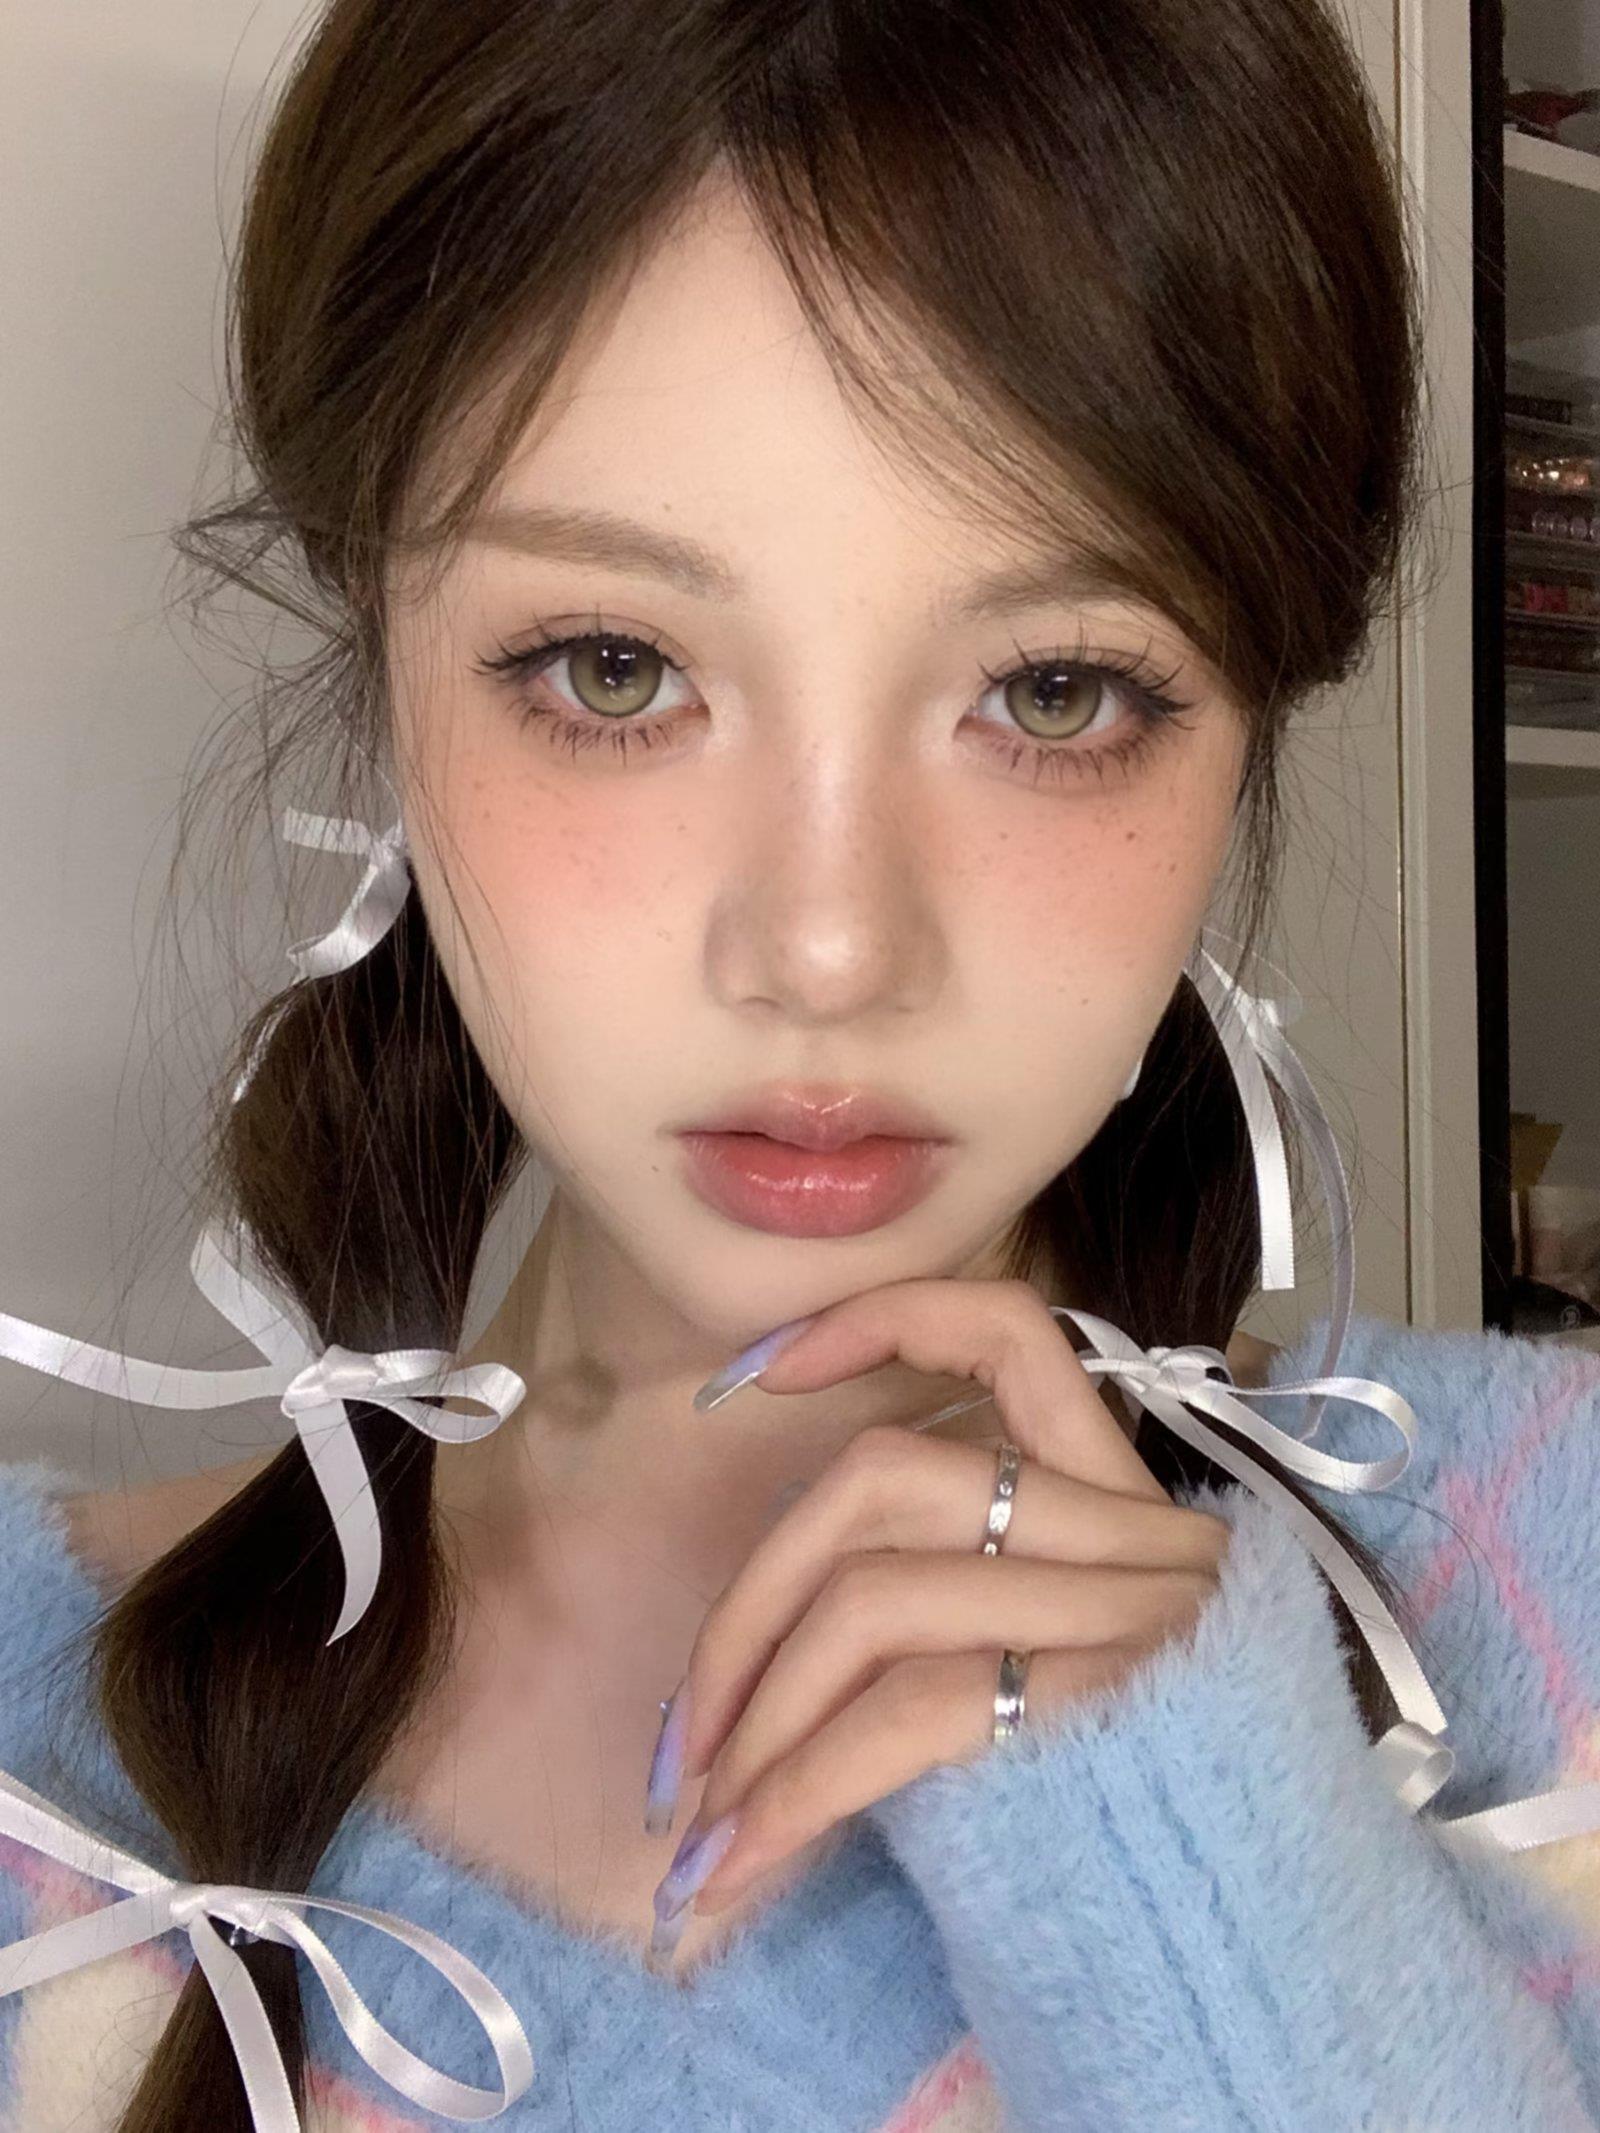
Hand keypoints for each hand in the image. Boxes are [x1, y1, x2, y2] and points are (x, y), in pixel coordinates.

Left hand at [658, 1278, 1229, 1925]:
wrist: (1271, 1950)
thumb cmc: (1136, 1822)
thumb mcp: (1056, 1686)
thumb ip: (949, 1621)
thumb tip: (753, 1669)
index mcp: (1128, 1506)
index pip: (1010, 1337)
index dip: (878, 1322)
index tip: (756, 1373)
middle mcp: (1142, 1539)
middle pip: (881, 1481)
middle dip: (747, 1610)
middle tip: (682, 1742)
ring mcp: (1136, 1615)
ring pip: (873, 1597)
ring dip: (754, 1721)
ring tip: (703, 1829)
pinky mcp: (1110, 1703)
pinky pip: (903, 1713)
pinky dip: (793, 1791)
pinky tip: (735, 1868)